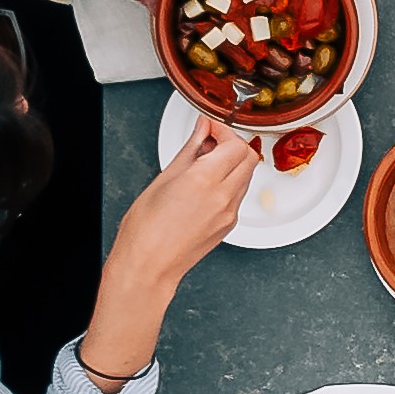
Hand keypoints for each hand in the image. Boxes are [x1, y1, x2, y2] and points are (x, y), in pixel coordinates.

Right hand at [115, 117, 260, 280]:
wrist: (149, 265)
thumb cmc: (146, 228)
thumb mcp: (164, 178)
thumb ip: (190, 150)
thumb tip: (202, 129)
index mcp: (204, 180)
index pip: (235, 145)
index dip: (224, 131)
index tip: (210, 128)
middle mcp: (223, 196)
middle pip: (248, 158)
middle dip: (232, 145)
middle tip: (211, 142)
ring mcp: (230, 213)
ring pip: (246, 176)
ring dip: (232, 164)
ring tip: (205, 165)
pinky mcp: (230, 225)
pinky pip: (238, 196)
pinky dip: (229, 184)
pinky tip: (206, 185)